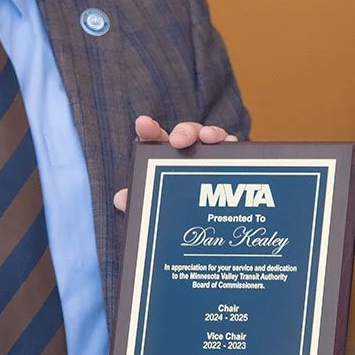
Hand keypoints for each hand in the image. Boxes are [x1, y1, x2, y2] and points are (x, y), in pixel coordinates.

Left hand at [114, 115, 237, 211]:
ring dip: (211, 132)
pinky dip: (231, 143)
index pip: (156, 139)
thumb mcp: (157, 210)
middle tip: (178, 140)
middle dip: (184, 131)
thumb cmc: (178, 213)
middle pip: (187, 133)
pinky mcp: (232, 163)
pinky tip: (230, 145)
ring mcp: (212, 156)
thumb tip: (121, 198)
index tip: (143, 124)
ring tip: (208, 137)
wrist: (211, 230)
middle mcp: (190, 152)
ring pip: (213, 136)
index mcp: (167, 158)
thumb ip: (140, 201)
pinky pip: (233, 149)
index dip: (149, 130)